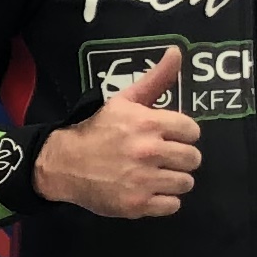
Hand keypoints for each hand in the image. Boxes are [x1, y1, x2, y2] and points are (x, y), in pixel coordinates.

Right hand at [35, 48, 199, 219]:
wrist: (63, 164)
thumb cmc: (97, 130)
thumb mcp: (124, 101)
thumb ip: (156, 79)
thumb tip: (177, 52)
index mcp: (148, 123)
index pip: (192, 131)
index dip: (181, 134)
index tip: (166, 137)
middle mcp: (149, 151)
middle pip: (193, 159)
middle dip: (179, 158)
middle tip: (159, 158)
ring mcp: (143, 180)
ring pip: (185, 183)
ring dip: (172, 180)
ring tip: (154, 175)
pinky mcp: (137, 205)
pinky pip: (172, 205)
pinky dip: (163, 201)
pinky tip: (147, 191)